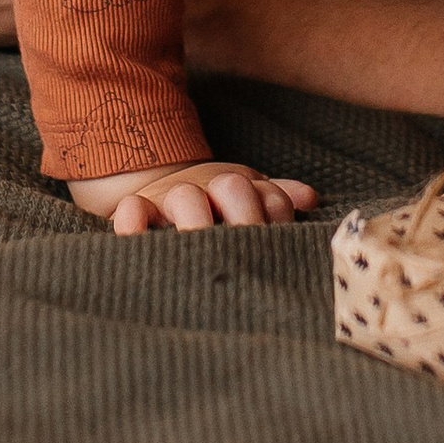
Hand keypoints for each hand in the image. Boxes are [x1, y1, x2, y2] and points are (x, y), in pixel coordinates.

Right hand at [68, 159, 319, 235]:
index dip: (279, 216)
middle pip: (232, 187)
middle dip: (246, 219)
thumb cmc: (212, 209)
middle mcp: (207, 188)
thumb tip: (310, 198)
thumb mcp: (246, 200)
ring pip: (186, 197)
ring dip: (198, 223)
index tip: (281, 246)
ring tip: (204, 255)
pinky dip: (134, 223)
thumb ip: (275, 199)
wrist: (156, 194)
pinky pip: (132, 210)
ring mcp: (170, 198)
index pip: (270, 196)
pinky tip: (140, 239)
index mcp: (239, 188)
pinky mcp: (137, 210)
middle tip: (250, 254)